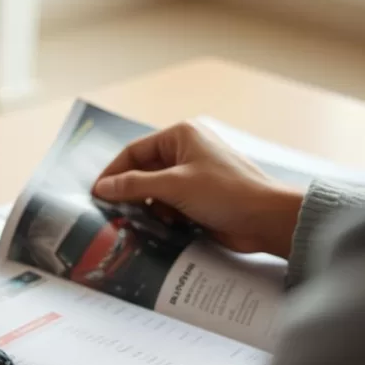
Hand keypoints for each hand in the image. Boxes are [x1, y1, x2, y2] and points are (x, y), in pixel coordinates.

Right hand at [93, 121, 304, 257]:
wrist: (267, 220)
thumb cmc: (226, 192)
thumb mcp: (174, 186)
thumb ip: (134, 185)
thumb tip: (101, 188)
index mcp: (181, 136)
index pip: (134, 151)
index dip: (114, 172)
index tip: (97, 193)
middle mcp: (186, 152)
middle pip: (143, 171)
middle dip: (129, 192)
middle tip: (110, 211)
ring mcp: (193, 176)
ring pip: (154, 190)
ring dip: (146, 206)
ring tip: (135, 222)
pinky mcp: (198, 198)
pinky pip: (168, 204)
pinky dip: (161, 216)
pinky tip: (158, 228)